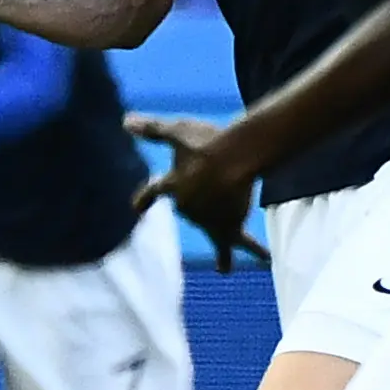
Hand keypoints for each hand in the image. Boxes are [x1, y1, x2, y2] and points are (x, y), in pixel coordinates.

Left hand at [122, 111, 260, 266]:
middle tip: (213, 185)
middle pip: (188, 206)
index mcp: (172, 183)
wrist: (234, 158)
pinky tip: (264, 259)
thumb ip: (153, 129)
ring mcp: (207, 219)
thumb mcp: (177, 131)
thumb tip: (125, 122)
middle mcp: (186, 206)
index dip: (144, 199)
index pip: (154, 191)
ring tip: (223, 267)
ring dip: (216, 233)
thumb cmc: (206, 142)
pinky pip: (237, 244)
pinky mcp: (229, 225)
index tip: (135, 208)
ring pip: (209, 229)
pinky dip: (251, 251)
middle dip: (197, 199)